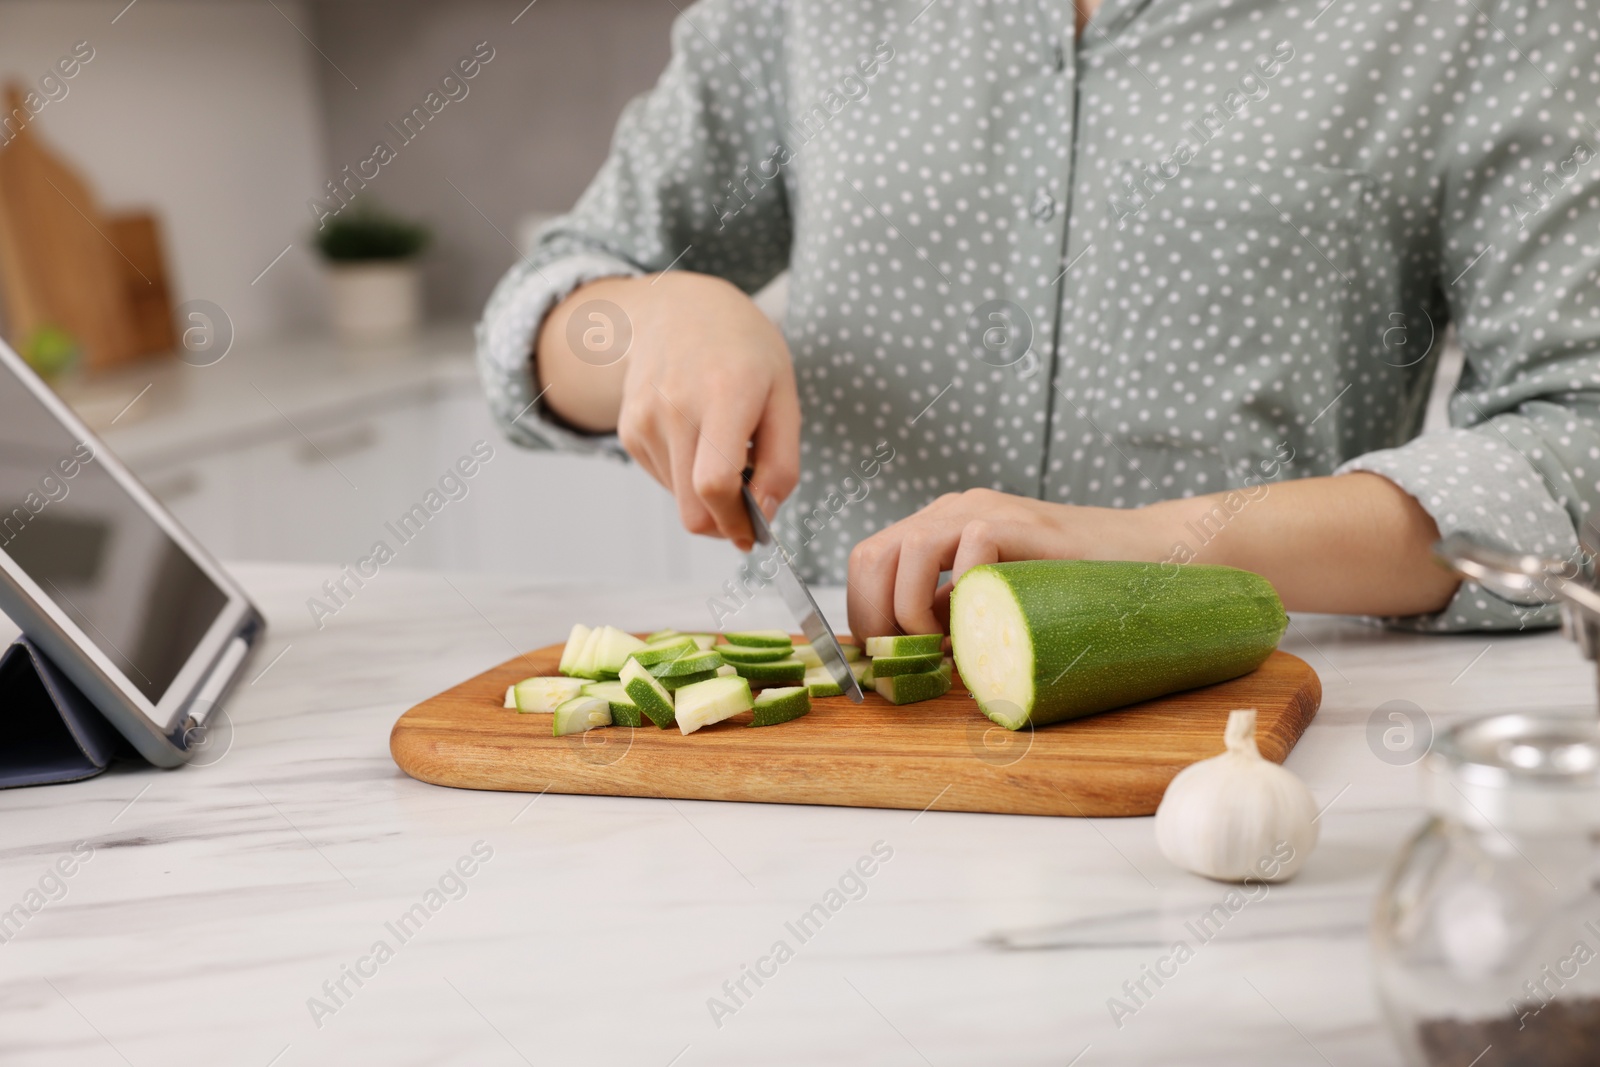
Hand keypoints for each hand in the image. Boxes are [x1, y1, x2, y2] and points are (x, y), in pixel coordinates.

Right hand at [537, 272, 799, 549]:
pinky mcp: (629, 431)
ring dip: (707, 498)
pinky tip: (699, 442)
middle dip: (724, 525)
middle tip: (747, 512)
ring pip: (679, 501)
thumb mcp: (785, 394)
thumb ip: (783, 461)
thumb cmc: (743, 350)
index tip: (754, 532)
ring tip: (726, 454)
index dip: (737, 521)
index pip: (716, 482)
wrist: (679, 310)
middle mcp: (676, 407)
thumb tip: (766, 514)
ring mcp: (645, 419)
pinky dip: (687, 479)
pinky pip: (664, 482)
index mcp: (724, 393)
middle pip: (693, 507)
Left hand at [846, 490, 1165, 638]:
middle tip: (907, 660)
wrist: (1146, 553)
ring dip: (912, 611)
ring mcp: (982, 510)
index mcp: (936, 528)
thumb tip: (904, 655)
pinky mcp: (1018, 522)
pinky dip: (965, 597)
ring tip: (943, 645)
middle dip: (875, 619)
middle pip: (871, 555)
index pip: (867, 562)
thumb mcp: (992, 603)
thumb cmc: (1071, 587)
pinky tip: (987, 622)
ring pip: (908, 550)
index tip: (884, 660)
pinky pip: (968, 550)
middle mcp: (951, 512)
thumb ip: (950, 616)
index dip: (862, 615)